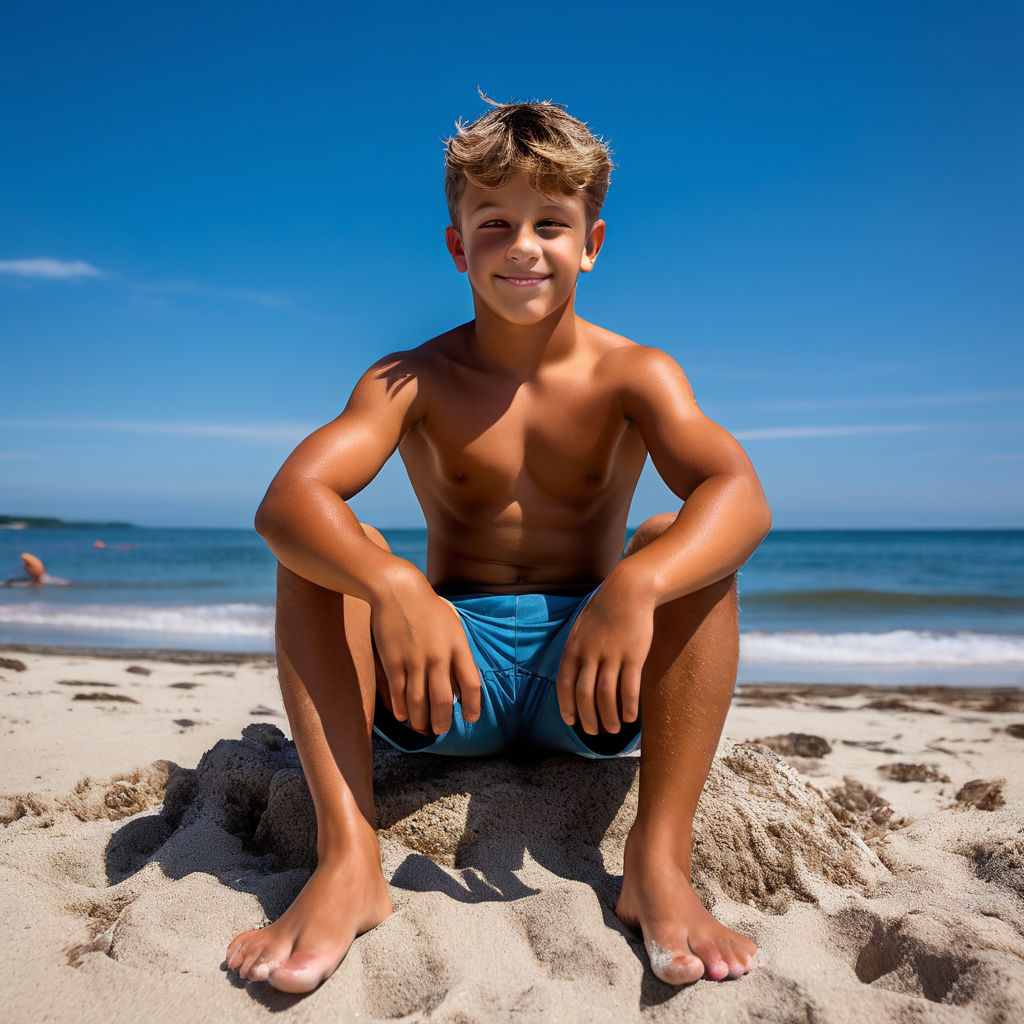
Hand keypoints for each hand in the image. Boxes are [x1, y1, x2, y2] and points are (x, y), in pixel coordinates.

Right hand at [370, 567, 480, 735]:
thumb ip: (459, 657)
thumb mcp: (453, 627)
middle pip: (444, 701)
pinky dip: (401, 709)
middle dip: (443, 722)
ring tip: (422, 727)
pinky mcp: (393, 661)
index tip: (470, 718)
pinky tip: (403, 716)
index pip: (472, 685)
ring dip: (420, 721)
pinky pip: (398, 693)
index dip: (473, 707)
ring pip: (418, 703)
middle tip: (441, 730)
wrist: (398, 590)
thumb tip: (459, 690)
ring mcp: (414, 660)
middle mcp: (438, 656)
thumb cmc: (429, 609)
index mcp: (458, 647)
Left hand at [555, 569, 654, 734]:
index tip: (570, 721)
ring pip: (606, 696)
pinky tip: (631, 717)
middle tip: (593, 732)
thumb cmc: (606, 608)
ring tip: (614, 729)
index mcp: (574, 647)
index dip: (566, 705)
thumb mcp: (582, 626)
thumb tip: (575, 672)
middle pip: (584, 694)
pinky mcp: (633, 655)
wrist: (629, 590)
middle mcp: (590, 653)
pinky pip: (629, 688)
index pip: (564, 683)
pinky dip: (629, 706)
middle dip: (587, 717)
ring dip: (609, 717)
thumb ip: (578, 649)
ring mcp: (612, 655)